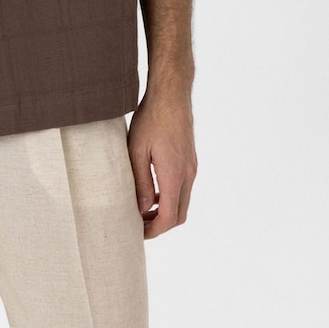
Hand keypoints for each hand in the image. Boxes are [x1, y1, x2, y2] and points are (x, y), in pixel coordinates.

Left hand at [127, 91, 197, 239]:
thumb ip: (141, 182)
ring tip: (142, 211)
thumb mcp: (137, 150)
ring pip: (183, 201)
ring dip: (165, 211)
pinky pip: (183, 188)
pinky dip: (170, 197)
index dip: (154, 229)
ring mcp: (192, 166)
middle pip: (179, 214)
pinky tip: (152, 192)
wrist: (171, 94)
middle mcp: (188, 174)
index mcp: (174, 174)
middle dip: (160, 225)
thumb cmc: (151, 119)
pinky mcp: (190, 159)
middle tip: (139, 226)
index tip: (137, 233)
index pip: (169, 216)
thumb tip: (143, 209)